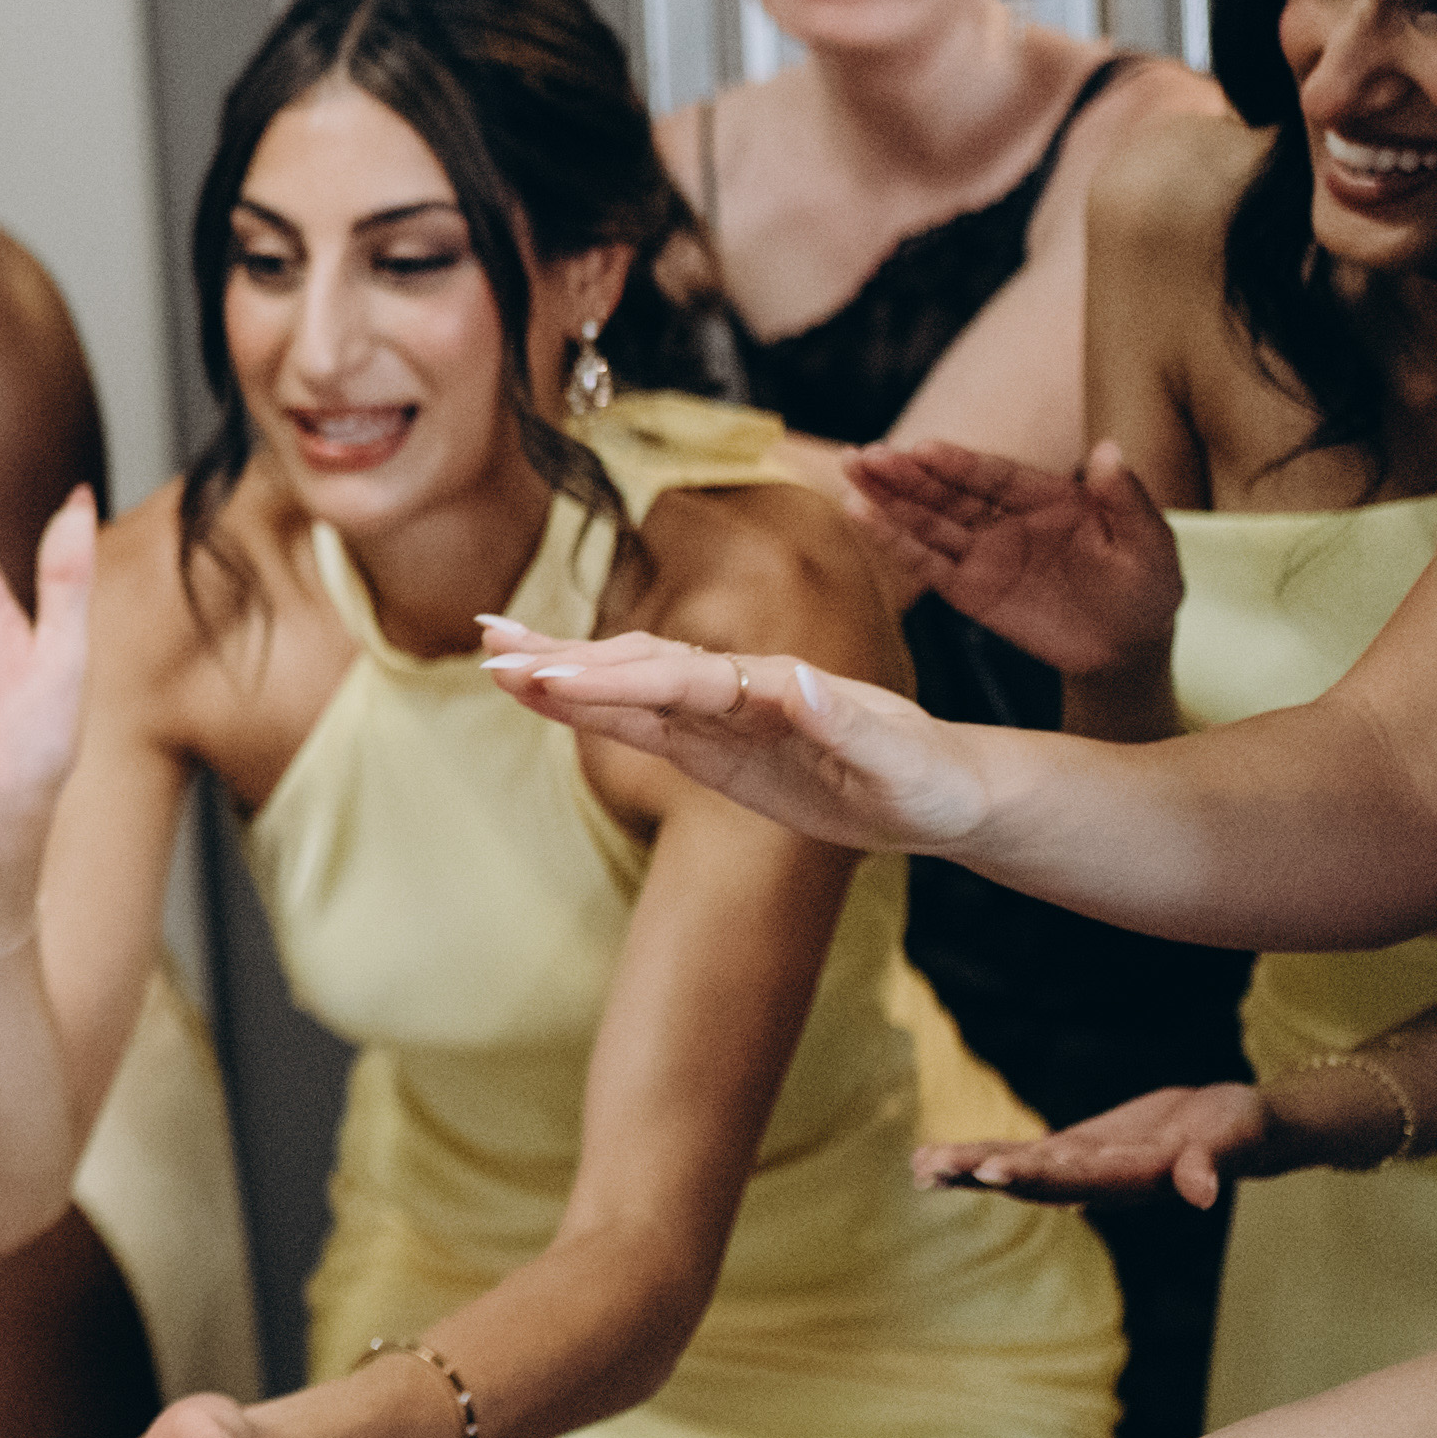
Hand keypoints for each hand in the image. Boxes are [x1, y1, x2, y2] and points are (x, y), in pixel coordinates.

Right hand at [469, 619, 991, 850]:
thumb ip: (844, 722)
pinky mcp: (710, 744)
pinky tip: (542, 694)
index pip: (682, 681)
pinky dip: (586, 706)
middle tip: (491, 646)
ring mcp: (720, 713)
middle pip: (638, 666)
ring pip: (627, 683)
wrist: (944, 791)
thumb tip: (799, 681)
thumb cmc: (931, 778)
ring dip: (561, 668)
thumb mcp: (900, 760)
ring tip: (492, 651)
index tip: (553, 680)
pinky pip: (637, 722)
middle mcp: (739, 688)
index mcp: (776, 688)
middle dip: (565, 658)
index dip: (616, 681)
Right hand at [845, 438, 1182, 681]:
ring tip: (850, 477)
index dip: (957, 463)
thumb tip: (1110, 447)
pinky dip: (893, 543)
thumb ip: (1126, 499)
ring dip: (888, 500)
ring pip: (927, 522)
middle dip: (906, 474)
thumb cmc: (1146, 590)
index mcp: (1049, 497)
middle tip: (864, 457)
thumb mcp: (1150, 545)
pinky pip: (926, 565)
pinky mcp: (968, 590)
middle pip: (948, 492)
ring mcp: (984, 554)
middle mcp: (1007, 519)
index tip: (922, 449)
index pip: (994, 475)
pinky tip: (861, 519)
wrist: (1129, 649)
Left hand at [920, 1080, 1281, 1208]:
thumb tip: (1204, 1193)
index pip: (1080, 1178)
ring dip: (968, 1169)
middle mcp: (1099, 1180)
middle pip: (1034, 1178)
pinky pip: (1016, 1154)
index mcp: (1135, 1178)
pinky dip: (975, 1156)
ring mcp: (1081, 1168)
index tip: (993, 1169)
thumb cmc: (1240, 1130)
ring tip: (920, 1166)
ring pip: (1016, 1170)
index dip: (1037, 1175)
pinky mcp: (1071, 1152)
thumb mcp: (1232, 1139)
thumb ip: (1212, 1164)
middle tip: (932, 1167)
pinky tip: (931, 1159)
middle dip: (983, 1172)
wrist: (1234, 1128)